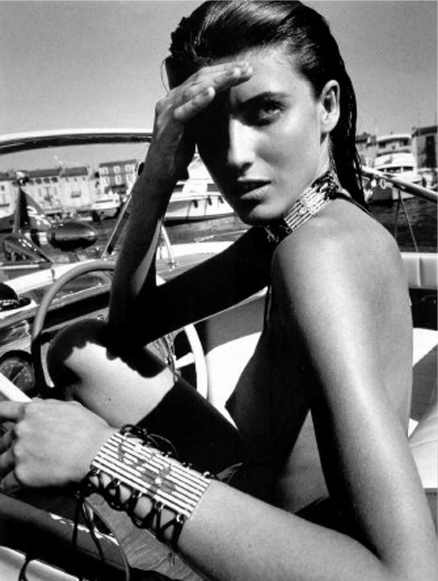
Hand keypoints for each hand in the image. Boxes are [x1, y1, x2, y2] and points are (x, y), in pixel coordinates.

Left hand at [0, 399, 114, 490]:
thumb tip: (40, 406)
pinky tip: (17, 486)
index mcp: (32, 412)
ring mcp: (19, 453)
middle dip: (12, 446)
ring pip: (1, 463)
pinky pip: (6, 484)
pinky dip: (10, 486)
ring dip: (8, 467)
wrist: (95, 453)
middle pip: (4, 440)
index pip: (4, 410)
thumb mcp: (71, 408)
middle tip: (24, 452)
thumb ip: (49, 407)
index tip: (0, 421)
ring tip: (19, 470)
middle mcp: (21, 430)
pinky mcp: (21, 474)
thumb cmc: (90, 431)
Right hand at [144, 60, 252, 186]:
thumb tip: (222, 98)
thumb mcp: (194, 127)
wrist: (159, 175)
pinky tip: (211, 93)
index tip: (245, 69)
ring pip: (193, 90)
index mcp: (177, 99)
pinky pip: (184, 111)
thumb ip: (203, 112)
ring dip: (216, 81)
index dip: (224, 71)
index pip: (202, 78)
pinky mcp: (167, 128)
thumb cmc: (175, 153)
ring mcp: (167, 113)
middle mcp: (170, 101)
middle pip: (199, 79)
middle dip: (224, 72)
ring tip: (235, 74)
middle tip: (246, 68)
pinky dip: (198, 101)